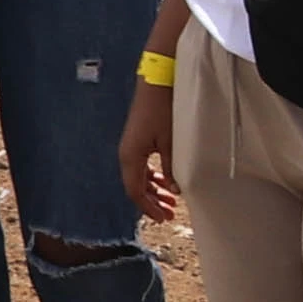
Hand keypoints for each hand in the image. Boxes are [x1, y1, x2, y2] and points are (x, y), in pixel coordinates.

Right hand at [121, 76, 179, 226]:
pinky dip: (154, 177)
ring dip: (154, 190)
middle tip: (170, 214)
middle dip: (152, 202)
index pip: (135, 191)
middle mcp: (127, 154)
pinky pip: (142, 166)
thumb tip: (175, 189)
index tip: (163, 218)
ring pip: (140, 177)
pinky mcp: (138, 140)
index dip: (148, 207)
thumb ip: (172, 168)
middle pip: (136, 186)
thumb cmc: (163, 110)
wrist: (156, 83)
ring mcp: (131, 147)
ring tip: (171, 201)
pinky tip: (167, 182)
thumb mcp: (171, 142)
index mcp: (131, 156)